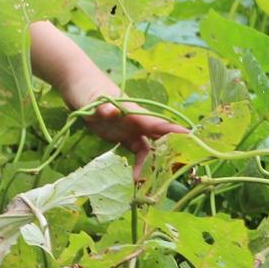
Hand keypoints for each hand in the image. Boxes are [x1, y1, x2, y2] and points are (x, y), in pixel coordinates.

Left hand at [59, 70, 189, 178]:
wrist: (75, 83)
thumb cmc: (87, 88)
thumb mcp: (92, 98)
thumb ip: (102, 107)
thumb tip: (112, 111)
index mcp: (134, 112)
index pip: (158, 124)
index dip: (175, 133)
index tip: (193, 142)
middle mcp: (136, 121)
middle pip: (159, 138)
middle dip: (170, 154)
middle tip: (176, 174)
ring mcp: (129, 128)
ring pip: (148, 148)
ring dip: (151, 164)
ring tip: (145, 184)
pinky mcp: (120, 135)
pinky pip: (135, 150)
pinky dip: (139, 163)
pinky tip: (136, 178)